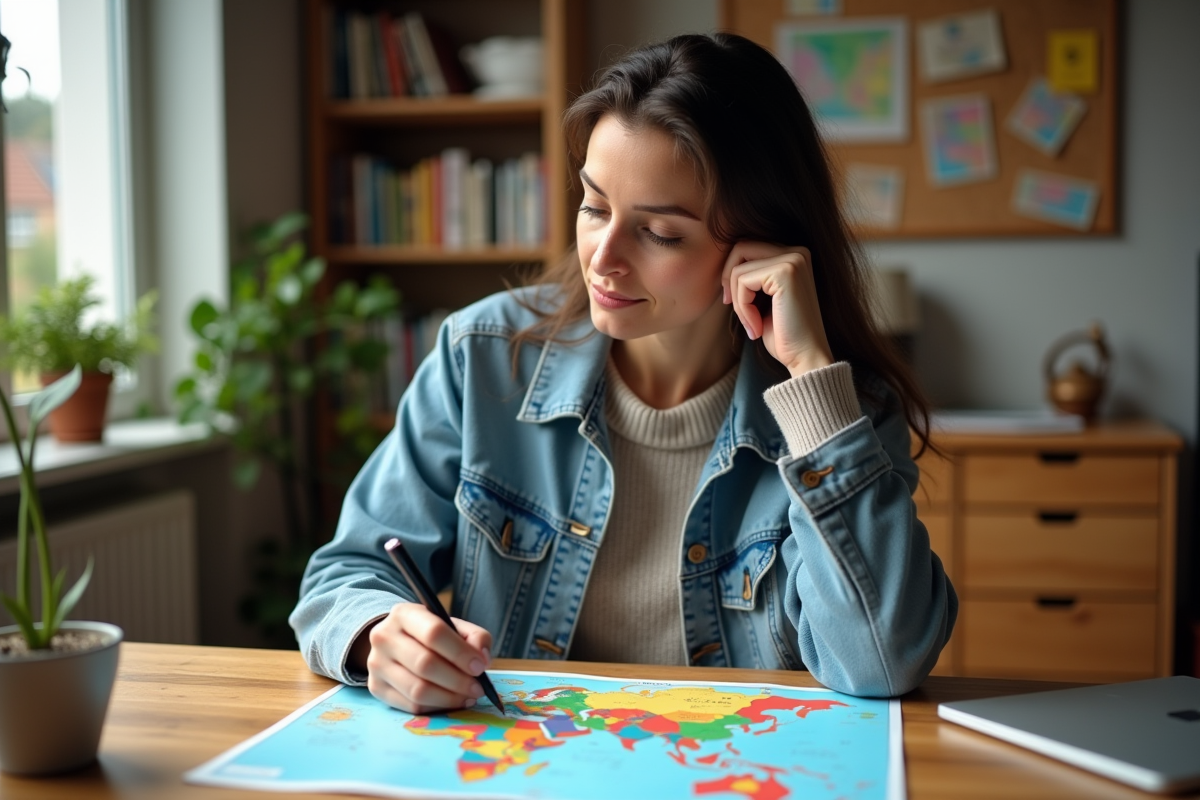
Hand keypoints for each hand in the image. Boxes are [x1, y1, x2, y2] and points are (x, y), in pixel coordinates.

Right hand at [362, 602, 492, 714]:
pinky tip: (451, 702)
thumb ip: (474, 637)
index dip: (460, 652)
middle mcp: (384, 637)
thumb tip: (482, 659)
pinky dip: (436, 707)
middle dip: (457, 680)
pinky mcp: (376, 688)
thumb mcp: (452, 625)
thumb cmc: (429, 634)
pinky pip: (411, 705)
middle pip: (424, 664)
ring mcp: (376, 664)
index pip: (433, 632)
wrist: (393, 642)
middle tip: (478, 688)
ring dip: (449, 698)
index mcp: (404, 614)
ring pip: (417, 690)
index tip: (480, 667)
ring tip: (468, 697)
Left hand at [721, 242, 833, 377]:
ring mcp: (793, 259)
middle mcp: (797, 252)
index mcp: (794, 255)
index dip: (732, 274)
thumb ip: (751, 276)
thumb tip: (724, 264)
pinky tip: (756, 327)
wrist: (806, 358)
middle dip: (729, 280)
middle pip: (741, 248)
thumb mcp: (764, 298)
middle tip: (731, 307)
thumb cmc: (784, 334)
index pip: (747, 248)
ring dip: (737, 301)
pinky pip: (743, 281)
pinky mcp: (785, 272)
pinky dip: (742, 308)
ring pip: (739, 268)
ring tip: (750, 324)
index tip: (733, 302)